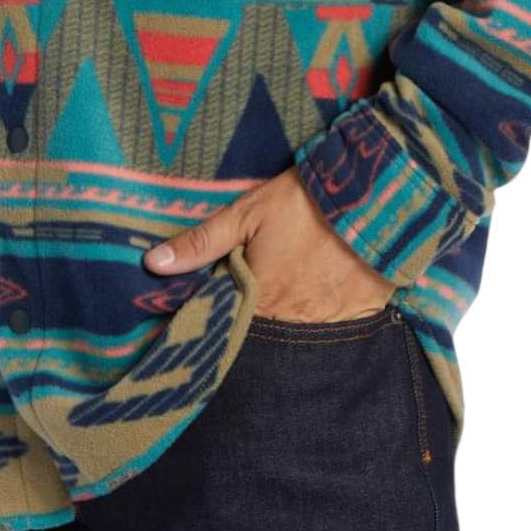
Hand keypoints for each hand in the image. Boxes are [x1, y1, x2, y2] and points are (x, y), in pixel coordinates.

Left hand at [141, 165, 395, 320]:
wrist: (377, 197)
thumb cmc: (305, 202)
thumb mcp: (247, 213)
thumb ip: (202, 242)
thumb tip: (153, 264)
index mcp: (260, 298)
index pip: (228, 325)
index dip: (219, 318)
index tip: (207, 315)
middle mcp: (292, 320)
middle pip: (264, 333)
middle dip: (254, 324)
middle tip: (255, 300)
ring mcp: (329, 321)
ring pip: (298, 333)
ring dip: (290, 322)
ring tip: (287, 298)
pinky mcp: (361, 313)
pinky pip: (335, 327)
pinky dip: (325, 316)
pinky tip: (320, 297)